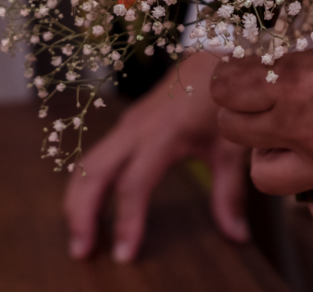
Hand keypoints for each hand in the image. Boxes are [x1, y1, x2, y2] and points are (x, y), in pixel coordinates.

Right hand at [64, 52, 249, 261]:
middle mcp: (135, 128)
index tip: (124, 254)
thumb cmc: (223, 99)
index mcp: (163, 133)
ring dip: (76, 200)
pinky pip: (95, 157)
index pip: (133, 184)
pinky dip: (85, 186)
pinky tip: (89, 211)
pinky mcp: (125, 127)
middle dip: (81, 213)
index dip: (126, 221)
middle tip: (82, 252)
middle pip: (93, 172)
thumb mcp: (231, 146)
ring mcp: (126, 125)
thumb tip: (236, 235)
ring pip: (86, 163)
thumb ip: (230, 192)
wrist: (213, 57)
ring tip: (80, 238)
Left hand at [211, 23, 312, 229]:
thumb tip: (311, 28)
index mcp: (300, 80)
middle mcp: (304, 126)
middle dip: (238, 116)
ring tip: (289, 145)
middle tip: (259, 106)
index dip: (228, 80)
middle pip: (234, 131)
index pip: (228, 87)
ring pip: (265, 178)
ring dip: (269, 160)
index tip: (239, 74)